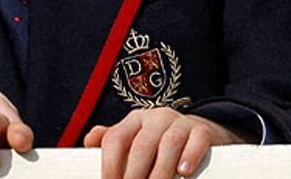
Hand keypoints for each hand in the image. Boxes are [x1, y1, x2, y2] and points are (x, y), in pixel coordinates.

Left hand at [84, 108, 242, 178]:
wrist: (200, 131)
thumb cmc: (159, 141)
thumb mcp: (135, 137)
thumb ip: (113, 140)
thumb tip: (87, 144)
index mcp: (134, 120)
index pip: (116, 138)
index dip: (109, 163)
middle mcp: (155, 117)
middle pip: (141, 145)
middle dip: (134, 173)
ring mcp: (180, 122)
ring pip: (168, 144)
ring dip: (160, 171)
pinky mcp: (202, 131)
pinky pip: (197, 140)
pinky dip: (189, 156)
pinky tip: (184, 172)